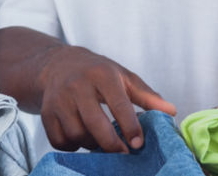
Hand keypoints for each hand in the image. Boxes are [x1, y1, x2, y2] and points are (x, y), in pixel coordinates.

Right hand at [37, 45, 175, 152]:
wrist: (58, 64)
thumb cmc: (97, 72)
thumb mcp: (124, 77)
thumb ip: (147, 96)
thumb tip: (171, 112)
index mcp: (101, 74)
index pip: (118, 104)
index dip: (130, 127)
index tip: (139, 144)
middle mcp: (77, 85)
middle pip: (95, 124)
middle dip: (111, 144)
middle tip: (123, 153)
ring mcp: (58, 99)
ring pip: (77, 135)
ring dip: (92, 144)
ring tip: (101, 140)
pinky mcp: (46, 113)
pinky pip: (60, 141)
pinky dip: (73, 146)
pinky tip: (82, 138)